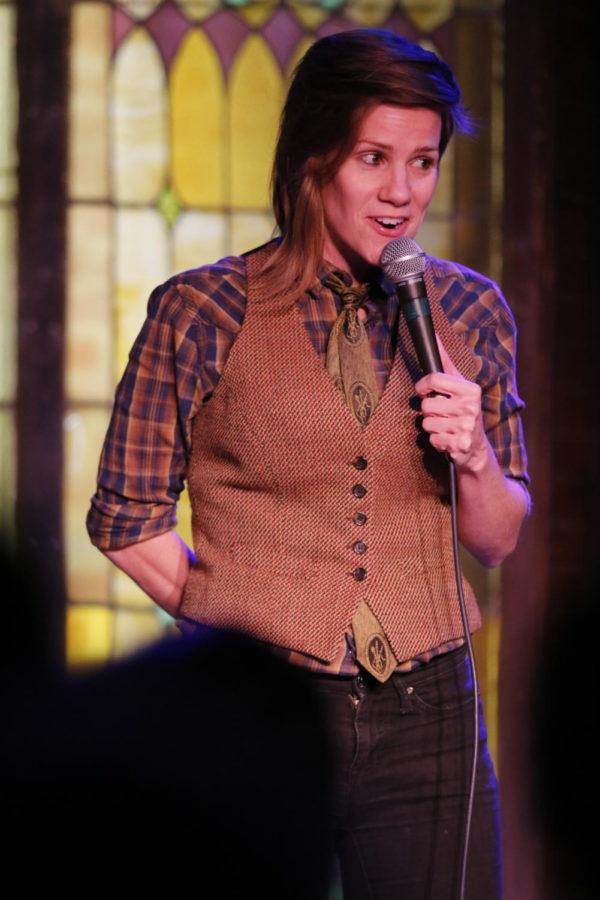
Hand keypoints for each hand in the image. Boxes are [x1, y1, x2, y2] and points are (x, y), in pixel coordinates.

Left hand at [414, 335, 488, 472]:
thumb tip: (434, 334)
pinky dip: (436, 441)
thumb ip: (444, 361)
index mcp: (470, 390)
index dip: (423, 386)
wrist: (475, 446)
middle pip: (426, 405)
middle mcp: (471, 407)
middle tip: (442, 413)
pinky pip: (433, 440)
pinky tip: (448, 439)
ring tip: (445, 426)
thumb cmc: (463, 410)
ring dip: (432, 427)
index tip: (423, 391)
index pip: (434, 379)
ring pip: (427, 423)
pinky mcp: (460, 445)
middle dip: (429, 411)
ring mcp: (466, 427)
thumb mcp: (458, 384)